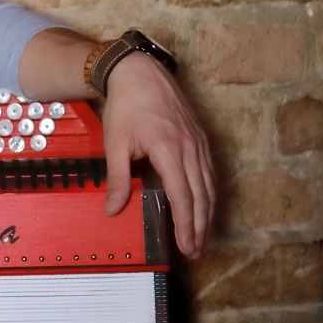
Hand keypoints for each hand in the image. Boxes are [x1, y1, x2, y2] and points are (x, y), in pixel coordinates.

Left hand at [102, 52, 215, 258]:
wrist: (139, 71)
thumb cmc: (126, 105)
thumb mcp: (116, 142)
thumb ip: (118, 178)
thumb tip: (113, 209)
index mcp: (169, 149)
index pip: (182, 196)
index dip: (187, 224)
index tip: (187, 245)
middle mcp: (190, 148)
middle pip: (201, 195)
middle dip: (200, 226)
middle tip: (196, 250)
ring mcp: (198, 142)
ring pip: (209, 185)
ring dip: (207, 213)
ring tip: (202, 236)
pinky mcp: (200, 137)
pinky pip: (209, 171)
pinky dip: (210, 192)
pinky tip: (206, 205)